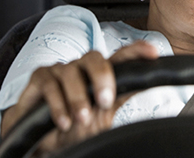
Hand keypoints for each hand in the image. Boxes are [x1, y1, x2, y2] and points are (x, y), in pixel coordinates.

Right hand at [0, 41, 158, 153]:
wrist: (44, 142)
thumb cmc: (74, 125)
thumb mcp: (102, 115)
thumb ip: (120, 96)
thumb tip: (142, 84)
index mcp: (100, 75)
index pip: (120, 57)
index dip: (137, 51)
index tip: (153, 52)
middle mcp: (81, 68)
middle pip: (94, 57)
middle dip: (102, 77)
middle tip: (105, 101)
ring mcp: (60, 70)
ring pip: (71, 72)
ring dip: (77, 97)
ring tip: (80, 119)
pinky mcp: (39, 77)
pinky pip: (49, 84)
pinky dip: (57, 104)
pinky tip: (63, 121)